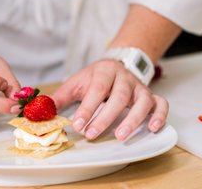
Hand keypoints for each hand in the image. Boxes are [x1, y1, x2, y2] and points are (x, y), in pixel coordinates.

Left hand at [50, 59, 167, 140]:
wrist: (116, 64)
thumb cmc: (94, 78)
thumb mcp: (76, 83)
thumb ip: (60, 97)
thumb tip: (40, 110)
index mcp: (103, 72)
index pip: (96, 90)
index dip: (88, 108)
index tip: (78, 125)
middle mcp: (124, 78)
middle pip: (119, 97)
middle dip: (105, 117)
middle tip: (93, 134)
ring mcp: (139, 87)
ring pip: (142, 101)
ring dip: (132, 119)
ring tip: (120, 136)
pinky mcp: (150, 95)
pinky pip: (161, 103)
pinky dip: (160, 115)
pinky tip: (153, 128)